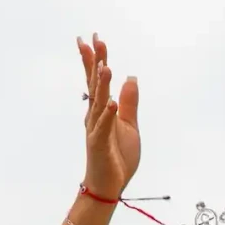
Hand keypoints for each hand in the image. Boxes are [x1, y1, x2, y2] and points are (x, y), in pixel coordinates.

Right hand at [77, 33, 140, 201]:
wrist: (109, 186)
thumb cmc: (117, 156)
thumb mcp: (130, 125)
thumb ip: (129, 102)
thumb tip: (131, 77)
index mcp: (101, 110)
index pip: (97, 81)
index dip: (96, 60)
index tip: (94, 38)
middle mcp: (95, 116)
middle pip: (95, 85)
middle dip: (95, 62)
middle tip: (93, 39)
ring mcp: (96, 129)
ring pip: (99, 103)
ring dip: (102, 85)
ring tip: (106, 66)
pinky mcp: (100, 145)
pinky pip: (105, 128)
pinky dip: (108, 116)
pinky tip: (112, 104)